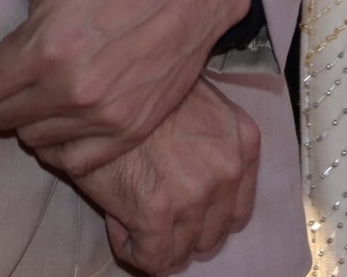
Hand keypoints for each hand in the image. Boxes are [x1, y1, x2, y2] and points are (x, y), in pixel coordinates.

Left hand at [0, 0, 249, 173]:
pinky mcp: (130, 130)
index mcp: (48, 47)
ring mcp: (104, 116)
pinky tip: (66, 110)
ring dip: (29, 116)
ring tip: (40, 84)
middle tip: (10, 67)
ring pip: (33, 139)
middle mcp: (73, 90)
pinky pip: (73, 161)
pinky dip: (62, 141)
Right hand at [70, 77, 259, 275]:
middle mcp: (228, 169)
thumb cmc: (143, 90)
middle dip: (182, 230)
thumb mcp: (199, 102)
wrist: (103, 87)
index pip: (237, 207)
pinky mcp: (157, 213)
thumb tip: (198, 180)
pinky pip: (154, 259)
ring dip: (157, 240)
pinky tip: (118, 222)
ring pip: (183, 251)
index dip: (205, 213)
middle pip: (213, 233)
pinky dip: (134, 251)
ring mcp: (195, 193)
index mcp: (243, 141)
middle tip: (153, 211)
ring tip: (132, 212)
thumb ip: (213, 142)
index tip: (180, 205)